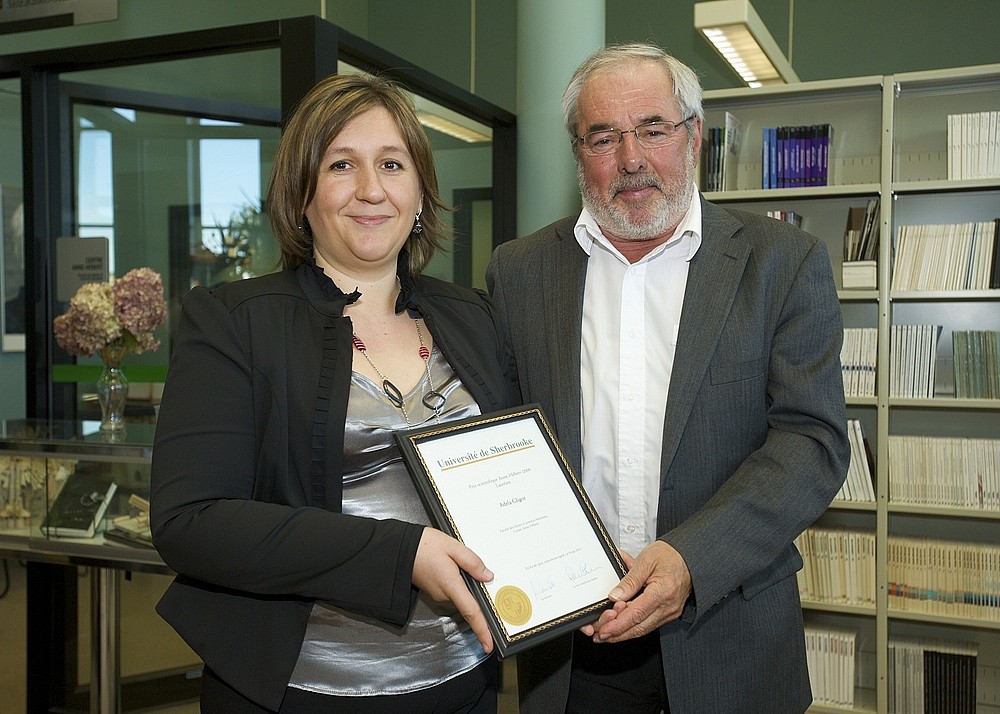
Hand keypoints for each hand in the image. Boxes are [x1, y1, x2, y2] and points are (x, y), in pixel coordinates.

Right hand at [411, 528, 494, 652]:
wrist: (399, 550)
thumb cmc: (424, 546)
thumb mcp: (452, 547)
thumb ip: (472, 562)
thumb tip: (488, 577)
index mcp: (451, 585)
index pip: (471, 612)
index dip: (481, 630)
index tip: (488, 645)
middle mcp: (444, 594)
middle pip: (469, 602)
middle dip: (480, 595)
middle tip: (488, 580)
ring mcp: (439, 594)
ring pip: (462, 594)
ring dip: (468, 585)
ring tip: (465, 564)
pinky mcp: (435, 590)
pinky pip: (454, 590)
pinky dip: (460, 583)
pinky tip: (457, 567)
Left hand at [590, 540, 690, 642]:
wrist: (689, 558)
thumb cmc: (670, 556)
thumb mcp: (646, 560)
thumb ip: (629, 580)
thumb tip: (615, 596)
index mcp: (663, 591)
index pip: (637, 614)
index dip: (618, 625)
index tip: (603, 630)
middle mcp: (668, 606)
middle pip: (639, 627)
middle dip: (617, 634)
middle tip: (600, 635)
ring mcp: (670, 612)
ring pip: (643, 629)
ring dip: (624, 633)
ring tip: (606, 634)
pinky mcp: (668, 613)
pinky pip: (649, 624)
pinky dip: (634, 627)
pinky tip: (621, 627)